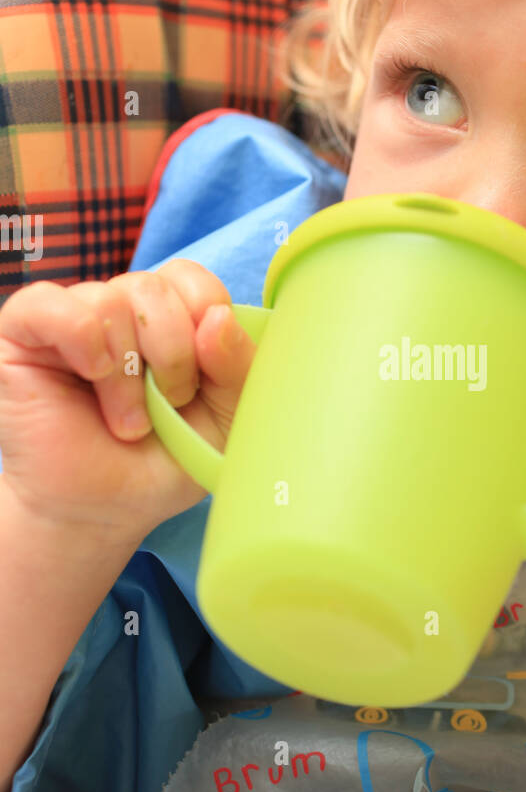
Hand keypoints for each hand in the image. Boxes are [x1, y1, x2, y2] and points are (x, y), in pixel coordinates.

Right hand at [0, 260, 256, 542]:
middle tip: (168, 405)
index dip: (205, 317)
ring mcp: (69, 319)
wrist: (102, 513)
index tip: (205, 376)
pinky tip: (92, 374)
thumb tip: (220, 318)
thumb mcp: (224, 421)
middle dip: (173, 353)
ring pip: (109, 299)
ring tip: (127, 422)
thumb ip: (238, 368)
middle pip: (154, 288)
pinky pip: (48, 304)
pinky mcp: (21, 335)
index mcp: (167, 318)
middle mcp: (119, 310)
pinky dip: (80, 337)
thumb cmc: (160, 464)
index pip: (189, 278)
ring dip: (127, 374)